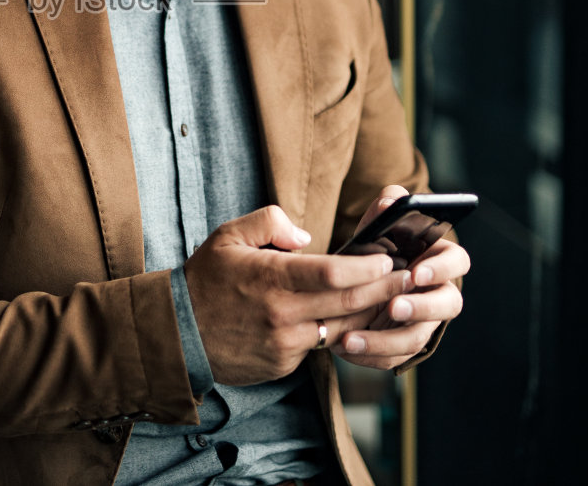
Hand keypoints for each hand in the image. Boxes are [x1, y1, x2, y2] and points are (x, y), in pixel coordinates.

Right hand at [183, 205, 402, 386]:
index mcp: (270, 278)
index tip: (387, 257)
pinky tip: (354, 321)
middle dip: (384, 290)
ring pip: (340, 330)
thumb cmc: (205, 279)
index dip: (366, 267)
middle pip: (347, 304)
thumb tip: (306, 237)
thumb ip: (269, 222)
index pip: (332, 273)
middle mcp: (281, 315)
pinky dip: (337, 333)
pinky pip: (318, 346)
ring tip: (394, 300)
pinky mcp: (282, 364)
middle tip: (409, 278)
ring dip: (370, 316)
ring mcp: (283, 344)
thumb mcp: (228, 235)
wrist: (177, 334)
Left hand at [332, 186, 469, 371]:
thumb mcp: (374, 229)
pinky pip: (395, 357)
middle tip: (394, 308)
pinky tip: (345, 348)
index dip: (442, 268)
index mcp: (437, 260)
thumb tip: (391, 201)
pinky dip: (371, 354)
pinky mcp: (404, 346)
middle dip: (422, 308)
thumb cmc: (370, 251)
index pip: (457, 262)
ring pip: (418, 338)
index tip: (416, 272)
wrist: (348, 285)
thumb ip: (384, 211)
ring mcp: (423, 323)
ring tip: (351, 338)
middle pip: (448, 304)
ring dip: (387, 340)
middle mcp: (437, 293)